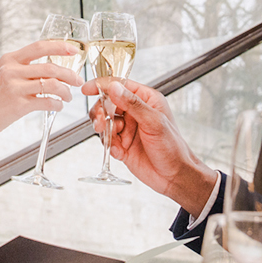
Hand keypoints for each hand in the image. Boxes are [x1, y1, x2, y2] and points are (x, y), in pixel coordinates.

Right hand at [0, 39, 83, 137]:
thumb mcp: (2, 74)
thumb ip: (22, 68)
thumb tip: (49, 68)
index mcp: (9, 59)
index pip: (39, 47)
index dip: (59, 46)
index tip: (73, 50)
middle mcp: (11, 70)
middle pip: (50, 67)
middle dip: (69, 74)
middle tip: (77, 80)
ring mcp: (14, 87)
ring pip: (51, 84)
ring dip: (65, 91)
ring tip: (68, 96)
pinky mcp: (18, 105)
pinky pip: (46, 102)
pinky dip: (57, 104)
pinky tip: (58, 106)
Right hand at [82, 77, 216, 212]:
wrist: (174, 177)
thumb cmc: (173, 147)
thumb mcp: (154, 122)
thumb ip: (133, 104)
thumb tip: (113, 87)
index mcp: (146, 99)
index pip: (120, 85)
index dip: (102, 85)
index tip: (87, 89)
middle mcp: (135, 112)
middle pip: (107, 103)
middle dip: (101, 112)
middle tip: (101, 122)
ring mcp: (128, 128)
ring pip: (104, 121)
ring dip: (104, 129)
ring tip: (112, 137)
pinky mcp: (122, 144)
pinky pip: (107, 140)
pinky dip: (109, 145)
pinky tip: (120, 152)